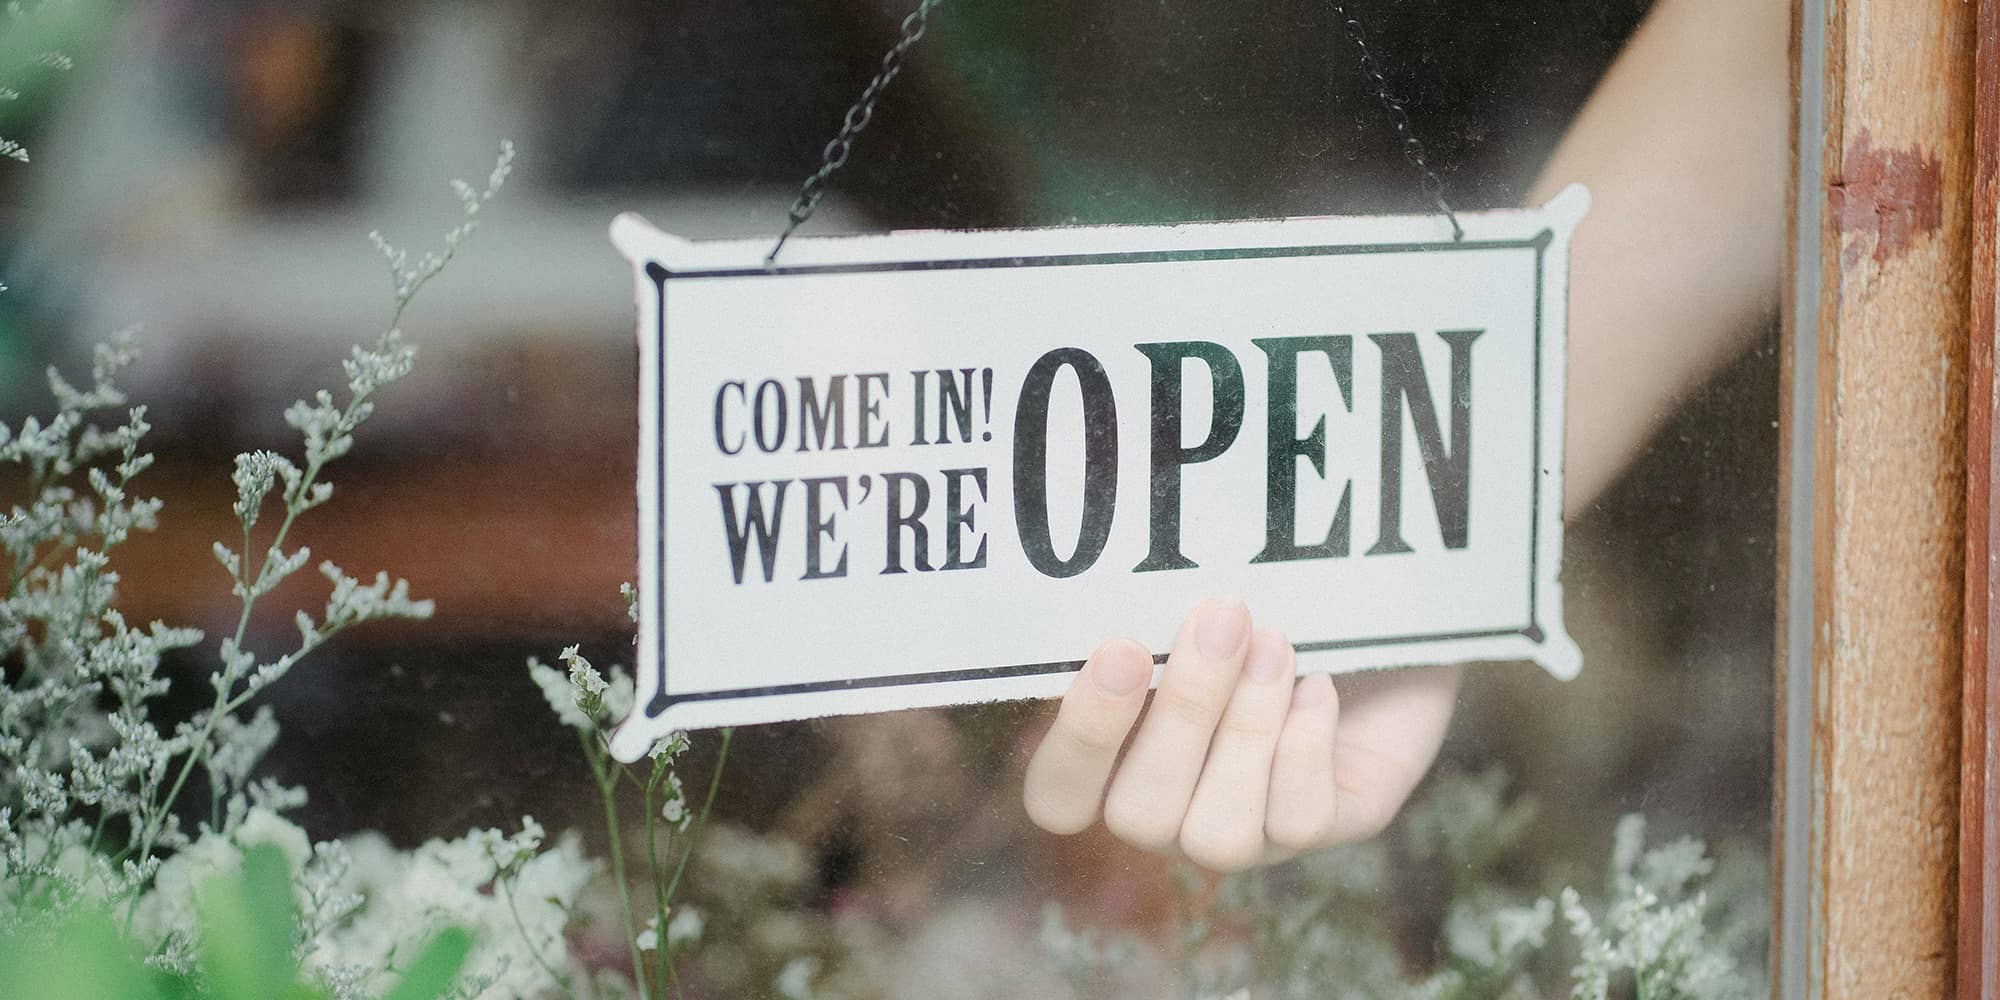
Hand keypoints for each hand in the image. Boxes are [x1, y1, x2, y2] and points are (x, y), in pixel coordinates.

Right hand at [1021, 598, 1461, 872]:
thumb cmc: (1262, 594)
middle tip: (1222, 618)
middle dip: (1183, 713)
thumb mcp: (1195, 597)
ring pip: (1218, 837)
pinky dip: (1307, 745)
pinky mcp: (1327, 824)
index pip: (1058, 798)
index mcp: (1116, 761)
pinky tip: (1319, 685)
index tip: (1120, 649)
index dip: (1080, 740)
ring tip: (1277, 646)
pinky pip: (1299, 821)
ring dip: (1247, 734)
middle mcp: (1172, 811)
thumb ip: (1149, 613)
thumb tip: (1120, 586)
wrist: (1377, 605)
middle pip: (1139, 817)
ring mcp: (1249, 832)